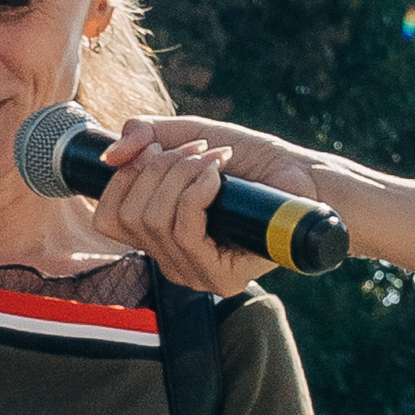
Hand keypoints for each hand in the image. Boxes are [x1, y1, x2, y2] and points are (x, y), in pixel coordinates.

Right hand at [89, 123, 277, 296]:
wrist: (306, 177)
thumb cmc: (253, 160)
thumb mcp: (191, 137)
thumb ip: (147, 136)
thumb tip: (109, 156)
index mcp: (159, 238)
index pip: (108, 219)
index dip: (123, 178)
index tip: (156, 150)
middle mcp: (171, 262)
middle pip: (130, 215)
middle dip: (160, 168)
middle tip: (199, 151)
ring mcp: (195, 274)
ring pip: (155, 220)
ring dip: (182, 174)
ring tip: (215, 160)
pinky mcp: (220, 278)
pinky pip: (184, 231)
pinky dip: (198, 192)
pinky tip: (218, 177)